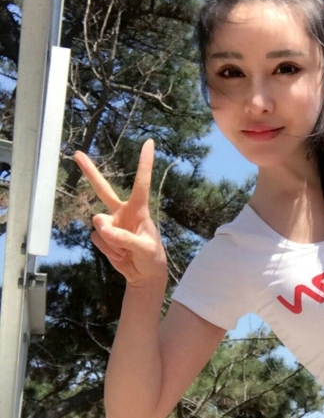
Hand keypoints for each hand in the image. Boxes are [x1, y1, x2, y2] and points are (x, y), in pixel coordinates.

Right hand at [74, 140, 167, 286]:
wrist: (144, 275)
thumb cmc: (151, 257)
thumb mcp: (144, 248)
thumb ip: (125, 238)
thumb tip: (103, 228)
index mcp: (139, 209)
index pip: (141, 183)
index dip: (145, 163)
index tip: (149, 143)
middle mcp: (122, 212)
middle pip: (103, 189)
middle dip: (90, 172)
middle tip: (78, 154)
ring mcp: (111, 223)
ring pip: (99, 224)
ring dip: (112, 242)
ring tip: (126, 251)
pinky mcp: (103, 235)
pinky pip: (98, 239)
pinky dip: (108, 250)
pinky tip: (120, 255)